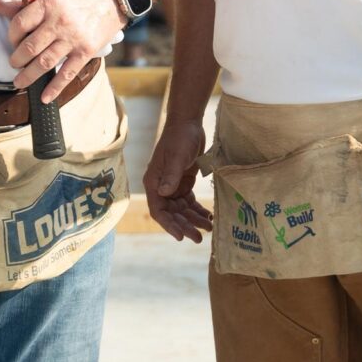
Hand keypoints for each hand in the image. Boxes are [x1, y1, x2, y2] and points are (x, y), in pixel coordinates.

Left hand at [0, 0, 121, 100]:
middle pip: (29, 48)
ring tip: (19, 81)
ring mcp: (73, 38)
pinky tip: (45, 98)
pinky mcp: (86, 51)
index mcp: (49, 3)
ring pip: (44, 63)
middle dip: (16, 59)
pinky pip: (67, 73)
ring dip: (28, 76)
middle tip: (14, 63)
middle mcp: (59, 22)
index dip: (11, 36)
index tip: (13, 41)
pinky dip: (54, 88)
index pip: (19, 24)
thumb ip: (27, 3)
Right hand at [144, 113, 212, 241]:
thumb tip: (165, 194)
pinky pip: (189, 202)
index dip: (168, 225)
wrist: (188, 123)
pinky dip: (198, 210)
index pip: (158, 210)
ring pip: (182, 210)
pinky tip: (208, 217)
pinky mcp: (183, 183)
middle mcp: (161, 187)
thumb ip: (171, 175)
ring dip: (193, 220)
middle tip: (199, 238)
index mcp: (153, 182)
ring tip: (208, 229)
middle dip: (185, 226)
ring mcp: (172, 186)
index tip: (180, 236)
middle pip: (172, 214)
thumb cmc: (179, 137)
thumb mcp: (176, 156)